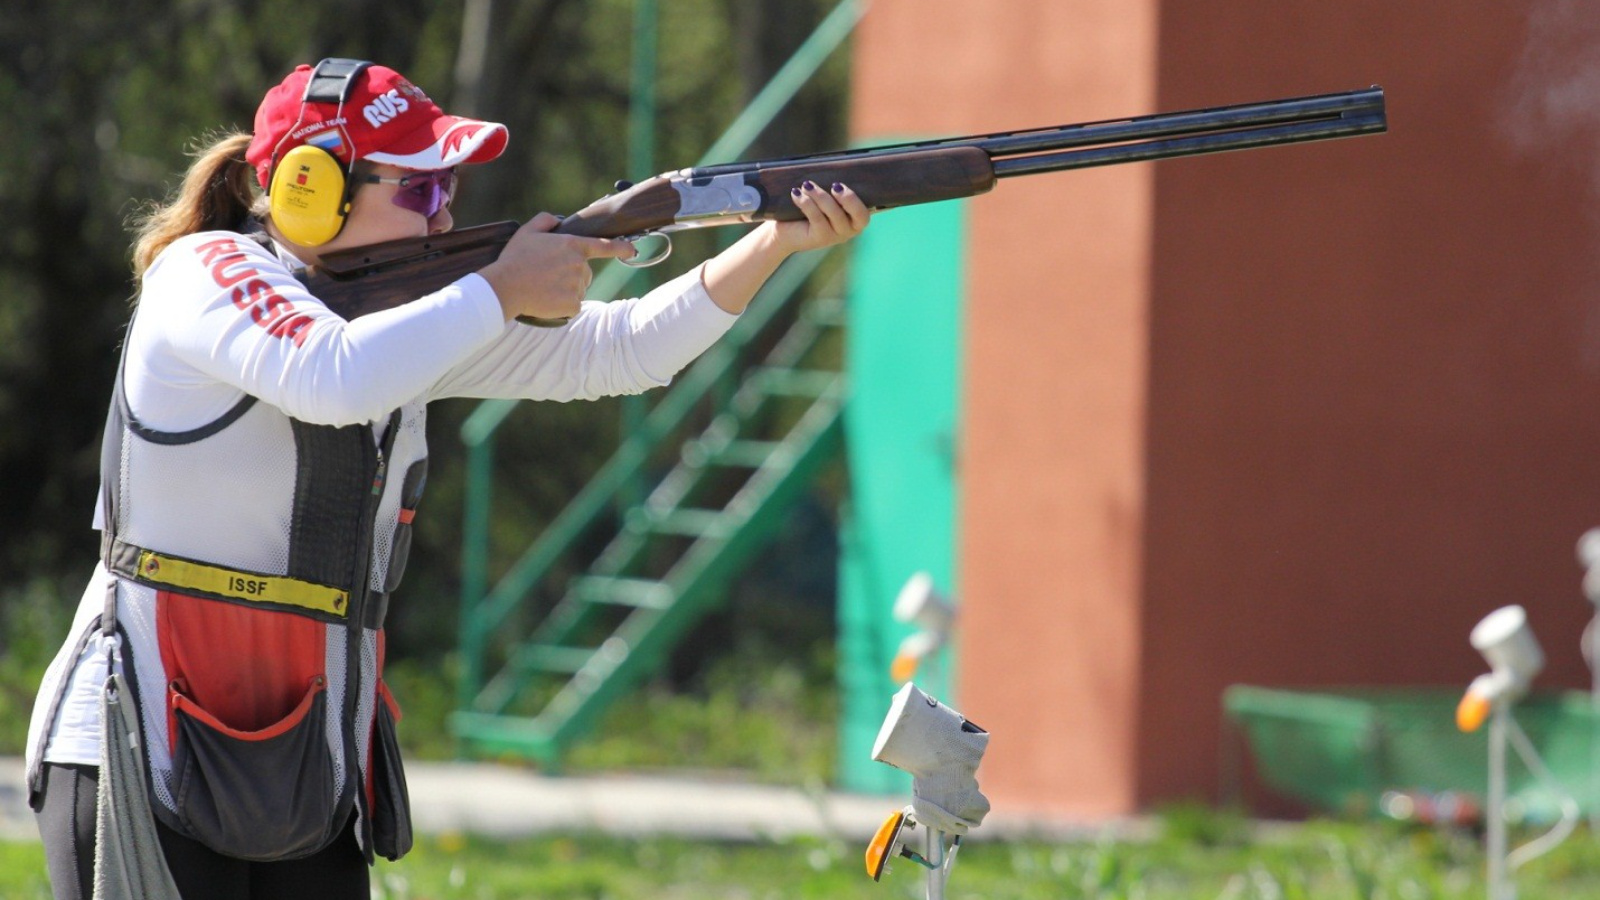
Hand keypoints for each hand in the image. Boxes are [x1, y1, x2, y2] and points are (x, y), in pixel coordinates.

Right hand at [477, 213, 636, 321]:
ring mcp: (577, 286)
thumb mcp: (527, 232)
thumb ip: (546, 220)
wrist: (505, 287)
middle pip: (585, 273)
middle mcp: (579, 265)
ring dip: (566, 290)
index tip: (632, 249)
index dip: (621, 247)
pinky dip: (562, 306)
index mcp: (572, 245)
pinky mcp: (573, 304)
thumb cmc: (515, 259)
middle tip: (547, 275)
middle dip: (571, 274)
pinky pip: (573, 306)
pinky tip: (546, 300)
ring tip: (544, 287)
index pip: (604, 246)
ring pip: (579, 290)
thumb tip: (559, 220)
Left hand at [768, 181, 870, 253]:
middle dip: (847, 198)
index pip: (864, 213)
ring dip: (820, 196)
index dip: (855, 200)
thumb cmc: (810, 209)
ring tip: (806, 185)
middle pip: (856, 214)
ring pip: (834, 214)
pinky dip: (807, 203)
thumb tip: (836, 166)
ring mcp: (835, 236)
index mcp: (855, 219)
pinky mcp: (820, 238)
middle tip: (834, 185)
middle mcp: (849, 230)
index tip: (839, 185)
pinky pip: (817, 218)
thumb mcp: (826, 197)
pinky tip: (796, 194)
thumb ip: (834, 188)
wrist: (786, 230)